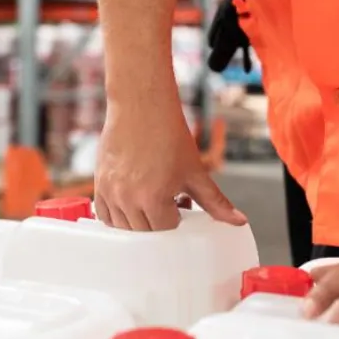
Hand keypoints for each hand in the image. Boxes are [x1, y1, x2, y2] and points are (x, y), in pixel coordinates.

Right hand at [94, 97, 246, 230]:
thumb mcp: (196, 172)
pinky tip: (131, 201)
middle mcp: (128, 198)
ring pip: (123, 226)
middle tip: (167, 199)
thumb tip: (238, 221)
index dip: (176, 219)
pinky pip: (104, 214)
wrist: (142, 107)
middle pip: (143, 231)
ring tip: (150, 197)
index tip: (180, 204)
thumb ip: (215, 202)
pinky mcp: (99, 183)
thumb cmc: (169, 135)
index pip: (165, 230)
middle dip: (158, 220)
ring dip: (137, 220)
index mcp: (153, 198)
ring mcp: (111, 191)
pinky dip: (116, 215)